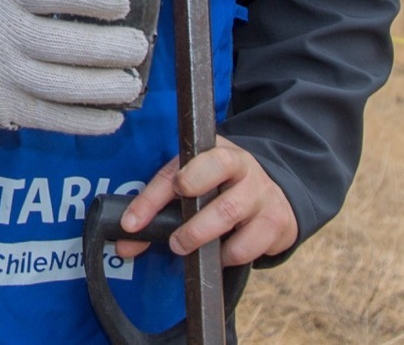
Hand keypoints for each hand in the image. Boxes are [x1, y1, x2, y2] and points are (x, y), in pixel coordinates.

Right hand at [0, 0, 148, 134]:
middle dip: (111, 47)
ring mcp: (4, 74)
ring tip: (132, 82)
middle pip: (64, 43)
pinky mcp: (7, 108)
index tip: (122, 3)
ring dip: (107, 87)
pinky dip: (90, 121)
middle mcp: (3, 32)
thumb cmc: (1, 7)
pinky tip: (115, 115)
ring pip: (64, 86)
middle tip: (138, 46)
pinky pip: (55, 119)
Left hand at [116, 135, 297, 264]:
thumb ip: (160, 209)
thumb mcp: (192, 183)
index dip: (150, 198)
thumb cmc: (220, 186)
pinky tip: (220, 255)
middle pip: (210, 176)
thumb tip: (126, 244)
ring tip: (187, 248)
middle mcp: (239, 164)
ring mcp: (260, 191)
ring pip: (229, 211)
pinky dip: (231, 255)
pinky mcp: (277, 220)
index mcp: (210, 148)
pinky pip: (251, 243)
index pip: (175, 168)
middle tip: (173, 239)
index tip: (132, 223)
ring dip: (202, 237)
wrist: (272, 192)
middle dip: (184, 209)